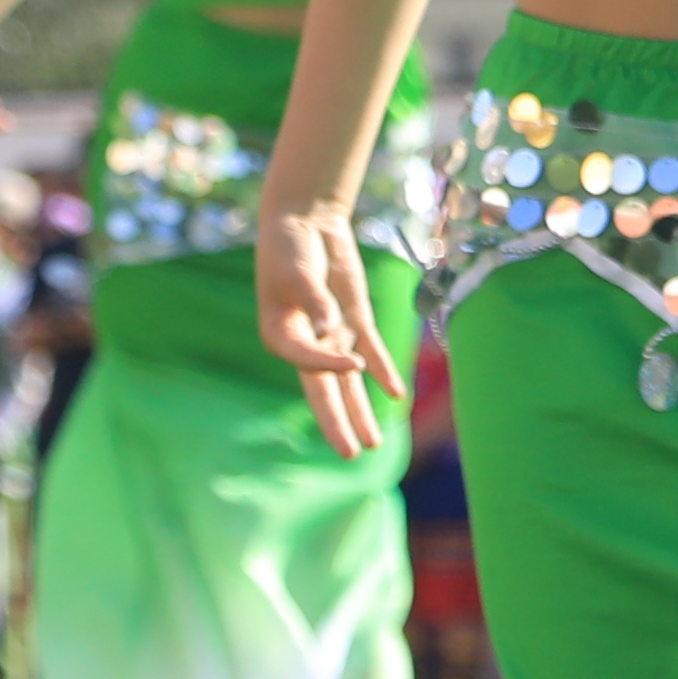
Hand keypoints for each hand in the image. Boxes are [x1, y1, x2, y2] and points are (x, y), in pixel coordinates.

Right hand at [250, 202, 401, 460]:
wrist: (305, 222)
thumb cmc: (289, 247)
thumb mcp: (296, 272)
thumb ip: (314, 300)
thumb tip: (329, 326)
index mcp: (281, 335)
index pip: (307, 363)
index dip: (330, 367)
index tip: (354, 364)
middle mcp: (307, 341)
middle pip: (324, 389)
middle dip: (339, 422)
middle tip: (350, 455)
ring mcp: (333, 333)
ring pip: (350, 381)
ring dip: (361, 410)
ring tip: (374, 444)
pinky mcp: (354, 320)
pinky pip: (373, 351)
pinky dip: (385, 372)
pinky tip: (396, 396)